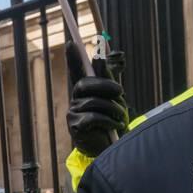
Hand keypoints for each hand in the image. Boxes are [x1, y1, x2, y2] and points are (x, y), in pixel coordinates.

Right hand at [65, 41, 128, 157]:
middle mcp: (75, 100)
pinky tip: (114, 126)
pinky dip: (107, 120)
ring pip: (92, 101)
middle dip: (105, 85)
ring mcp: (73, 113)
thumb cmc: (113, 122)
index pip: (76, 71)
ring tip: (120, 116)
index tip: (71, 43)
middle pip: (84, 83)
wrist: (112, 148)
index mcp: (85, 92)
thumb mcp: (114, 98)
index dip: (73, 58)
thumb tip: (99, 55)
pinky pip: (92, 117)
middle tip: (121, 92)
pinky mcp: (75, 127)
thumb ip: (107, 78)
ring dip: (111, 108)